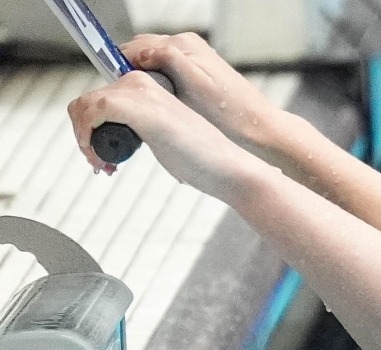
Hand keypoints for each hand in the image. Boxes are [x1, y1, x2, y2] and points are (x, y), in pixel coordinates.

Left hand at [68, 71, 266, 195]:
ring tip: (102, 164)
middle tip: (101, 162)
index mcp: (151, 86)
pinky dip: (87, 138)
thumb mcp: (166, 134)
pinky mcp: (135, 106)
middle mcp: (142, 82)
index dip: (92, 127)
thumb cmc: (204, 158)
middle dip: (85, 134)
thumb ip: (144, 127)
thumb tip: (117, 138)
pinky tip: (102, 159)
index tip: (104, 154)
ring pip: (83, 107)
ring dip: (84, 139)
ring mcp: (138, 91)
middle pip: (86, 101)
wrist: (228, 167)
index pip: (101, 97)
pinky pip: (90, 113)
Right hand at [121, 33, 290, 155]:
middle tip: (118, 101)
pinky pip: (163, 73)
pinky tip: (155, 106)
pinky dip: (154, 86)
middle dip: (125, 75)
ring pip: (149, 65)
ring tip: (135, 106)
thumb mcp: (194, 87)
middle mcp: (186, 46)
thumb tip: (141, 50)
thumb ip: (167, 61)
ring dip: (138, 81)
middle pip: (138, 55)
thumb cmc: (231, 114)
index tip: (110, 90)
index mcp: (183, 45)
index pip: (134, 48)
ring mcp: (191, 59)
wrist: (259, 129)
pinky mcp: (195, 73)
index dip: (117, 69)